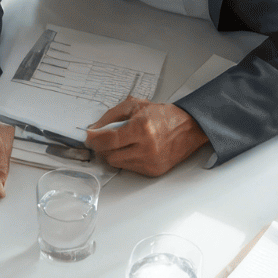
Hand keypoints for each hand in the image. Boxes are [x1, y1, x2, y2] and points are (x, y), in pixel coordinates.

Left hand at [84, 99, 207, 175]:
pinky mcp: (153, 171)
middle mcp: (147, 147)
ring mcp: (150, 162)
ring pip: (117, 163)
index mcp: (142, 128)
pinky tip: (134, 149)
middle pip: (109, 155)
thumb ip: (110, 116)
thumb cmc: (163, 116)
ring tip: (122, 143)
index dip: (94, 139)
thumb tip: (93, 130)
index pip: (108, 140)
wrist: (189, 128)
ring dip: (113, 154)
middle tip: (103, 139)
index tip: (89, 136)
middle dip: (102, 147)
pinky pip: (129, 168)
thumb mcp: (135, 106)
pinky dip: (126, 159)